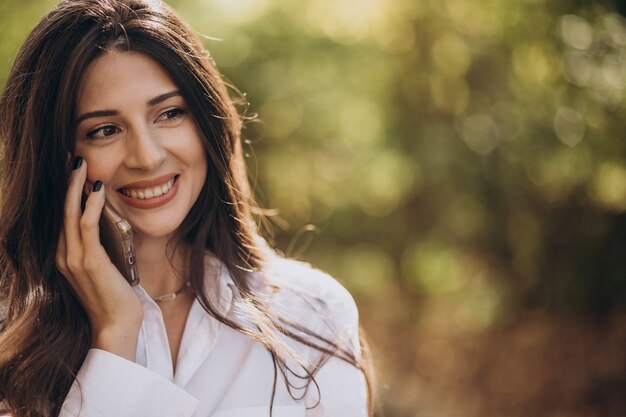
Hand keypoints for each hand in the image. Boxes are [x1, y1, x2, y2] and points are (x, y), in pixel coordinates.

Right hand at [56, 157, 142, 360]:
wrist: (117, 326)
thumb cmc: (115, 297)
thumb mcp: (105, 268)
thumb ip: (100, 248)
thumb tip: (109, 224)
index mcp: (65, 257)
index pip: (62, 217)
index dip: (66, 192)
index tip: (73, 171)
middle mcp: (63, 256)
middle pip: (60, 210)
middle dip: (66, 182)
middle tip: (73, 158)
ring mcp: (73, 259)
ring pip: (69, 213)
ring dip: (75, 186)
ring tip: (81, 163)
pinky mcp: (89, 261)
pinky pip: (86, 225)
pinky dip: (91, 205)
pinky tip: (97, 189)